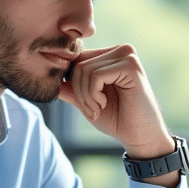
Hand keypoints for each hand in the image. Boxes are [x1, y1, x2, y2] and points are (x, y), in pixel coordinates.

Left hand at [57, 44, 175, 168]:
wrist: (140, 137)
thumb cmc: (117, 119)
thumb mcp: (87, 102)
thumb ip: (70, 89)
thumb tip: (48, 78)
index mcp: (111, 56)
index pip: (77, 59)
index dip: (73, 83)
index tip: (85, 105)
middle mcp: (120, 50)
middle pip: (78, 63)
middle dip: (78, 91)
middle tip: (92, 109)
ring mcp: (127, 56)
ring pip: (84, 69)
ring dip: (86, 96)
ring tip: (98, 108)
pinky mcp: (131, 66)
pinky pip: (95, 76)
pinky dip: (93, 95)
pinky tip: (104, 104)